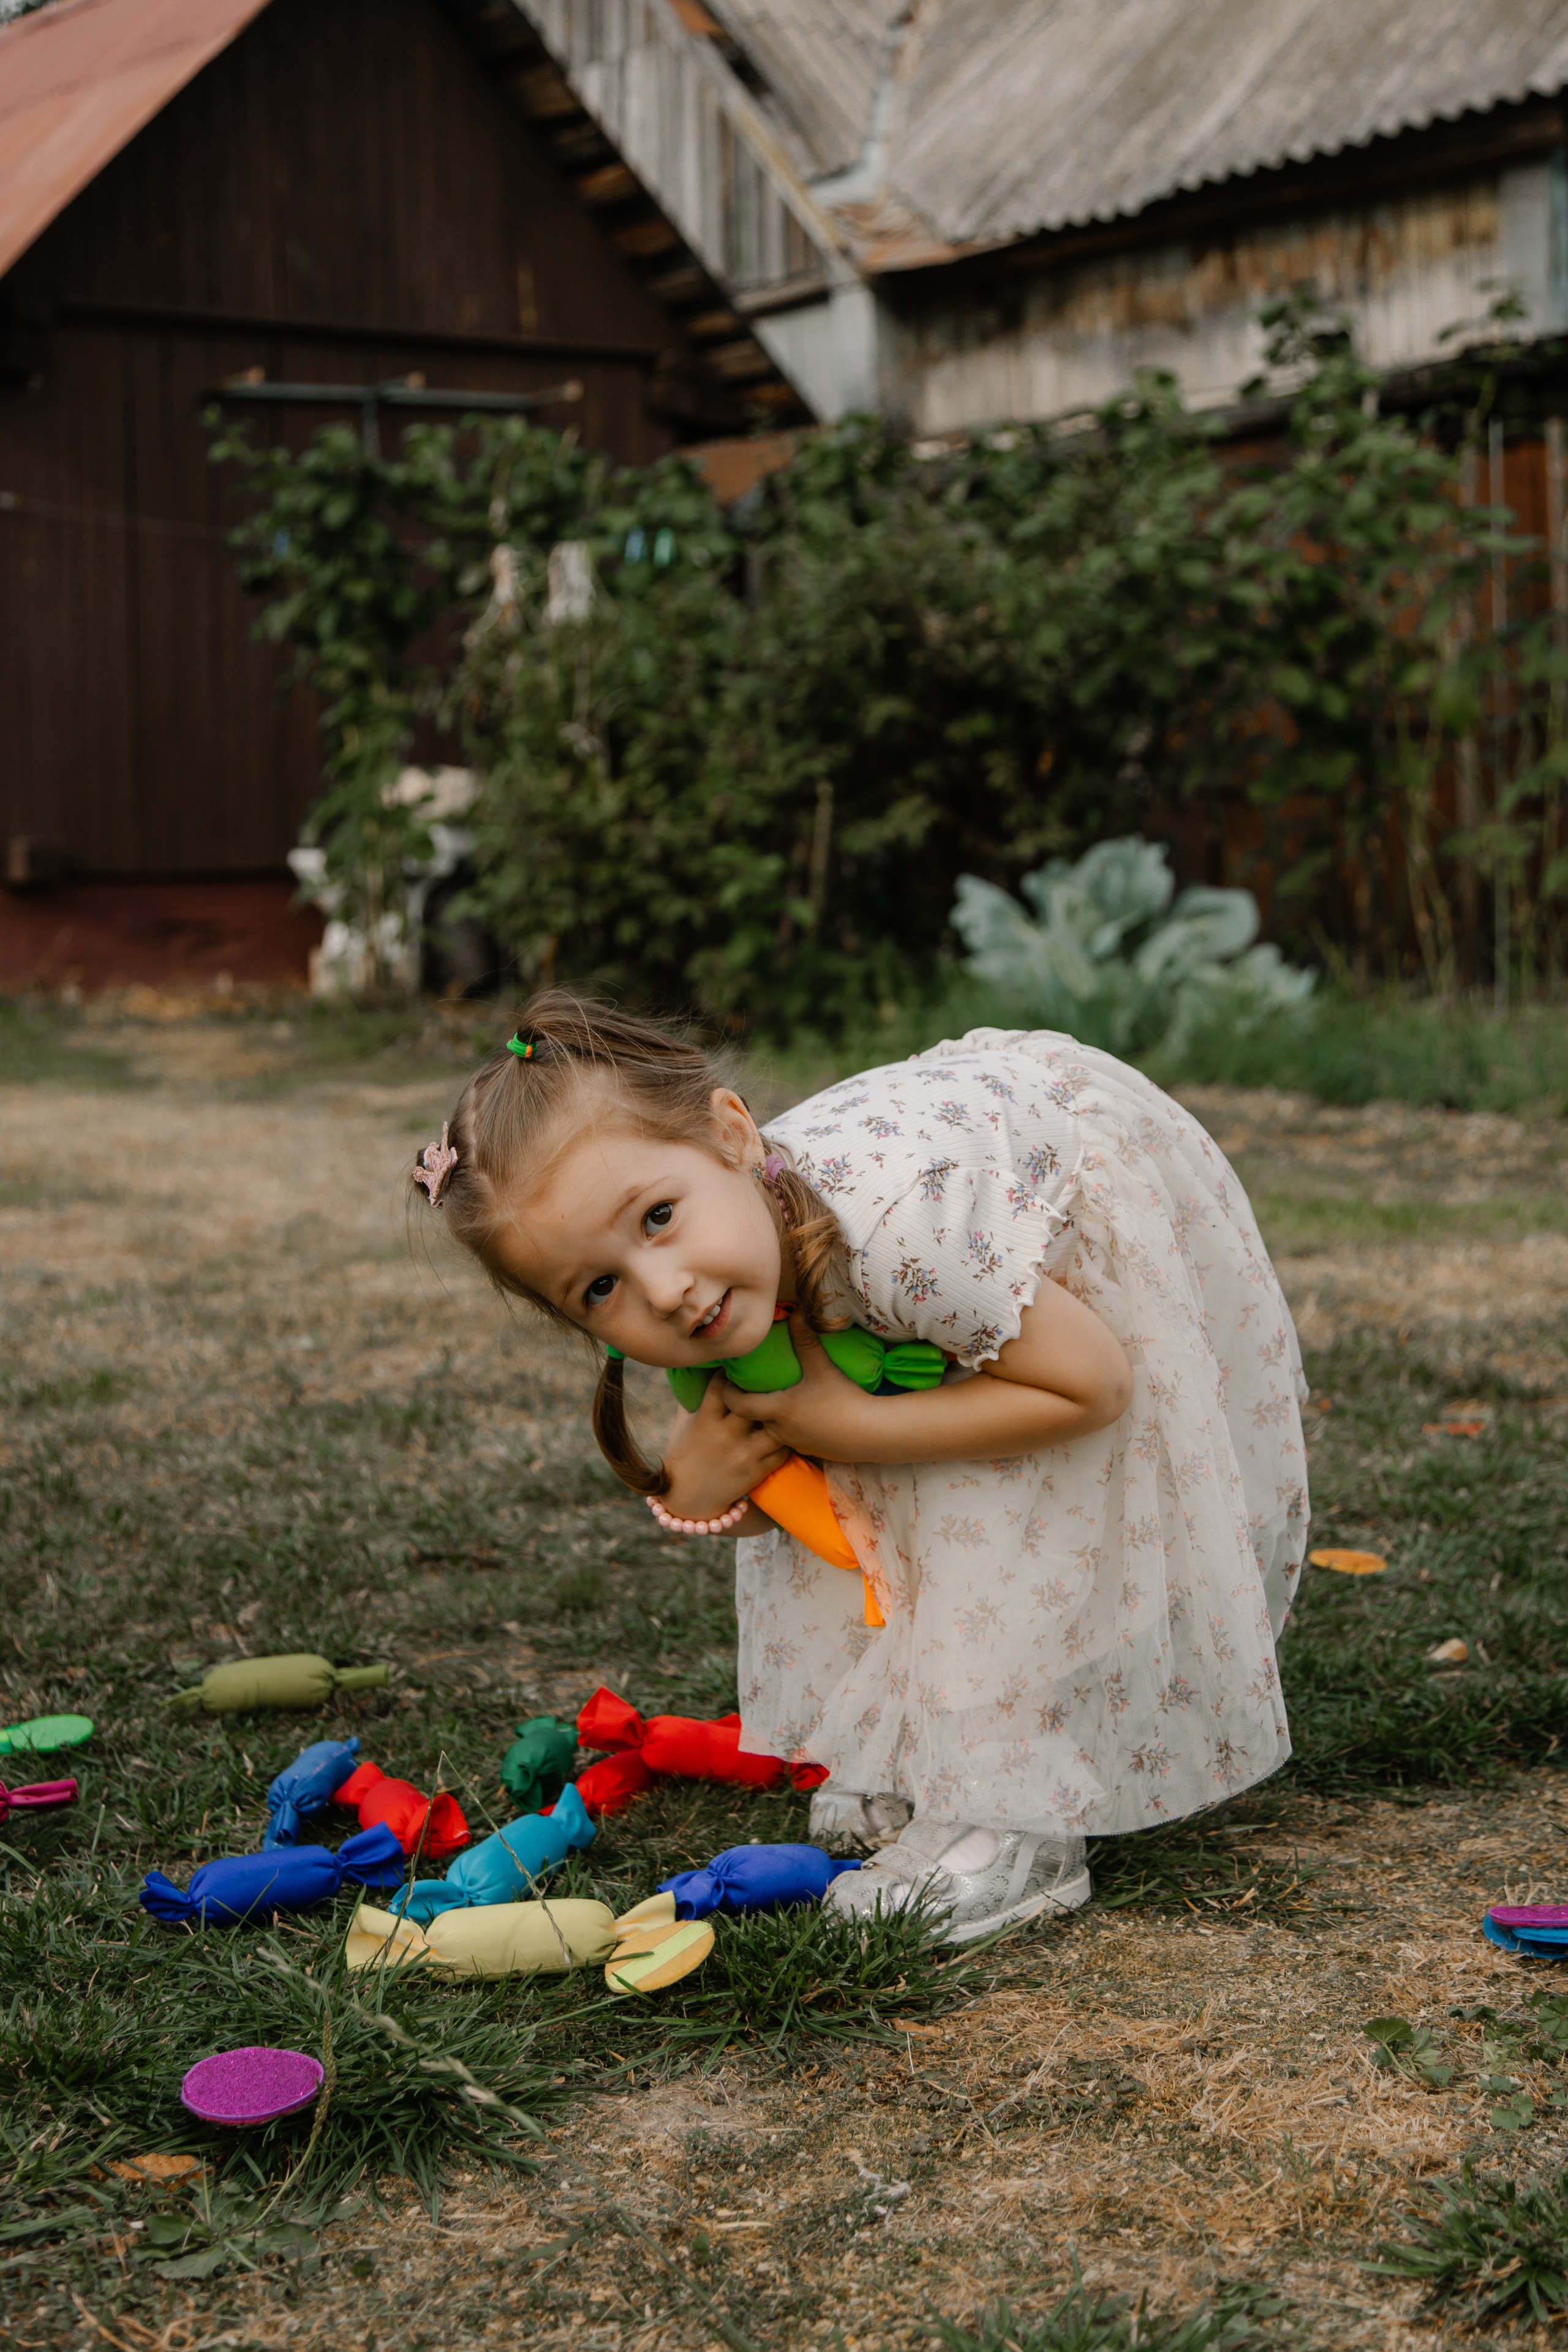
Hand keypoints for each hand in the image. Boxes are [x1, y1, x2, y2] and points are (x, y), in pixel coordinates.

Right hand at [661, 1375, 790, 1519]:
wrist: (687, 1500)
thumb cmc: (684, 1455)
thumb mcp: (684, 1424)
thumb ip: (694, 1397)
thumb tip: (701, 1366)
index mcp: (704, 1421)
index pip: (721, 1386)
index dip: (731, 1371)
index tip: (742, 1362)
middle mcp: (724, 1436)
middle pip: (753, 1403)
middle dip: (764, 1390)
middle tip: (776, 1379)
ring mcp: (742, 1455)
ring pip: (774, 1427)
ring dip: (782, 1417)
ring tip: (787, 1406)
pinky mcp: (756, 1473)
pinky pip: (782, 1452)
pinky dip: (788, 1440)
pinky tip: (788, 1431)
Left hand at [719, 1312, 878, 1462]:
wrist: (872, 1433)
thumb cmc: (843, 1400)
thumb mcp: (822, 1367)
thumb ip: (806, 1340)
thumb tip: (797, 1312)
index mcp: (777, 1410)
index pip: (738, 1404)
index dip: (728, 1392)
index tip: (728, 1380)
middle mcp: (780, 1430)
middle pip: (751, 1419)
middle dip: (747, 1404)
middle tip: (749, 1386)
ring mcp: (794, 1443)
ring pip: (770, 1431)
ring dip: (767, 1417)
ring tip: (773, 1398)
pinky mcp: (810, 1450)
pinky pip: (789, 1439)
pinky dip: (787, 1426)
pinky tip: (800, 1414)